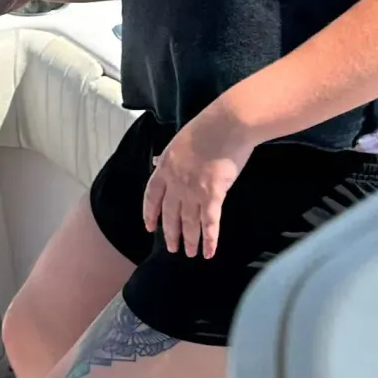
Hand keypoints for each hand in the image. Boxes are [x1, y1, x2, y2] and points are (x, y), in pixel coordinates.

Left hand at [142, 103, 256, 259]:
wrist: (228, 123)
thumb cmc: (207, 127)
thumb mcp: (178, 140)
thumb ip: (167, 156)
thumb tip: (156, 161)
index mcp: (165, 168)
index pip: (152, 197)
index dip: (150, 214)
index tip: (150, 227)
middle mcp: (176, 183)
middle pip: (170, 214)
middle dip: (171, 233)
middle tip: (173, 248)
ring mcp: (193, 190)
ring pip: (189, 222)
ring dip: (190, 240)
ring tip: (190, 254)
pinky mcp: (213, 194)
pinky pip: (210, 223)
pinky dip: (210, 240)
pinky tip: (209, 252)